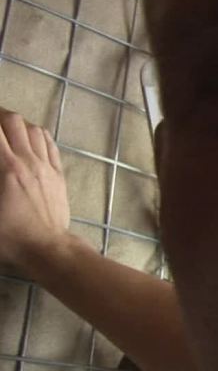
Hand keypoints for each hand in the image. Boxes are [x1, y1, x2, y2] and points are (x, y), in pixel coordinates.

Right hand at [0, 108, 69, 271]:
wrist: (47, 248)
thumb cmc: (9, 235)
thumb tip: (0, 168)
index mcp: (6, 168)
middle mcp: (28, 161)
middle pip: (14, 122)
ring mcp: (46, 166)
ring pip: (34, 130)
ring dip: (17, 124)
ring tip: (5, 128)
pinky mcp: (59, 175)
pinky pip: (50, 144)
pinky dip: (37, 135)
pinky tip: (29, 138)